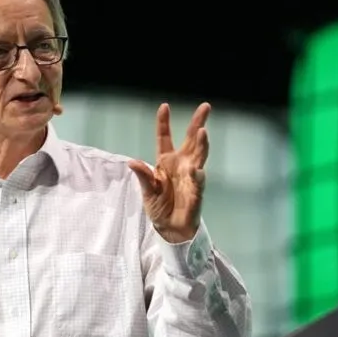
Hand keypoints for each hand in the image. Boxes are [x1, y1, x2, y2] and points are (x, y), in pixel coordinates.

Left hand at [128, 102, 209, 242]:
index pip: (165, 138)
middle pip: (191, 140)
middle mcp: (181, 164)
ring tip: (203, 131)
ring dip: (201, 144)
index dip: (164, 123)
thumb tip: (132, 162)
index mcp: (166, 162)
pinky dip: (197, 175)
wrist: (170, 229)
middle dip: (198, 123)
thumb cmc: (159, 207)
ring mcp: (191, 176)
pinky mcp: (197, 191)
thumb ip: (143, 177)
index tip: (164, 107)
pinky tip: (197, 169)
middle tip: (205, 107)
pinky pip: (198, 181)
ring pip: (199, 155)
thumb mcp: (147, 191)